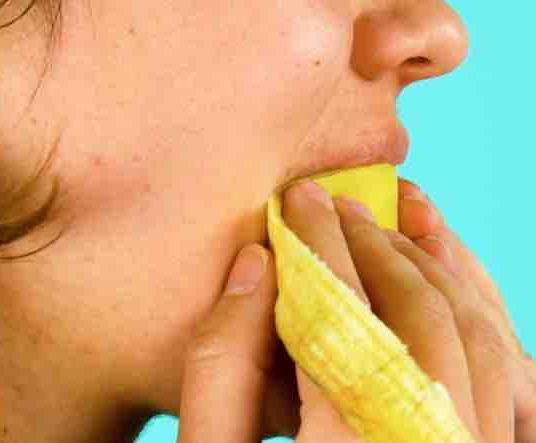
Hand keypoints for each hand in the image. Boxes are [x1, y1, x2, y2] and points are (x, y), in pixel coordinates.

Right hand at [177, 179, 525, 442]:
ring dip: (434, 270)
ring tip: (391, 226)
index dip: (322, 247)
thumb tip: (255, 269)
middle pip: (417, 324)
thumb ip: (219, 368)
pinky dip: (486, 315)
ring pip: (482, 343)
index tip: (300, 201)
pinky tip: (451, 275)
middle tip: (335, 210)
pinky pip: (514, 380)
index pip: (342, 320)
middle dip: (375, 249)